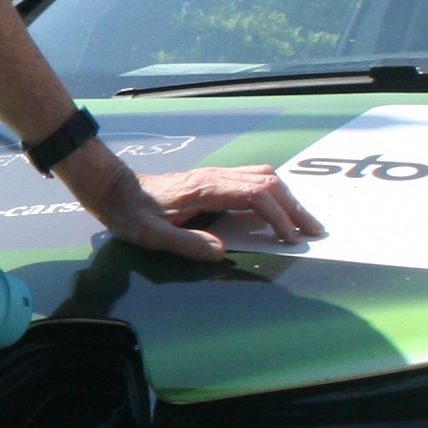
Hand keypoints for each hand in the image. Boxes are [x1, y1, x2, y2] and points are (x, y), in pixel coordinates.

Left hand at [72, 156, 326, 263]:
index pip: (257, 196)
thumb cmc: (130, 213)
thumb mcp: (150, 235)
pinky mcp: (213, 179)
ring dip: (287, 199)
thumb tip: (222, 252)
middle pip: (268, 183)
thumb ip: (185, 244)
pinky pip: (252, 180)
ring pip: (263, 178)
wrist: (113, 188)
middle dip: (294, 208)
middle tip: (314, 233)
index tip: (291, 239)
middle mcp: (215, 176)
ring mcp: (215, 175)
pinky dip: (273, 194)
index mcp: (206, 189)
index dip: (279, 217)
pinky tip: (278, 211)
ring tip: (303, 224)